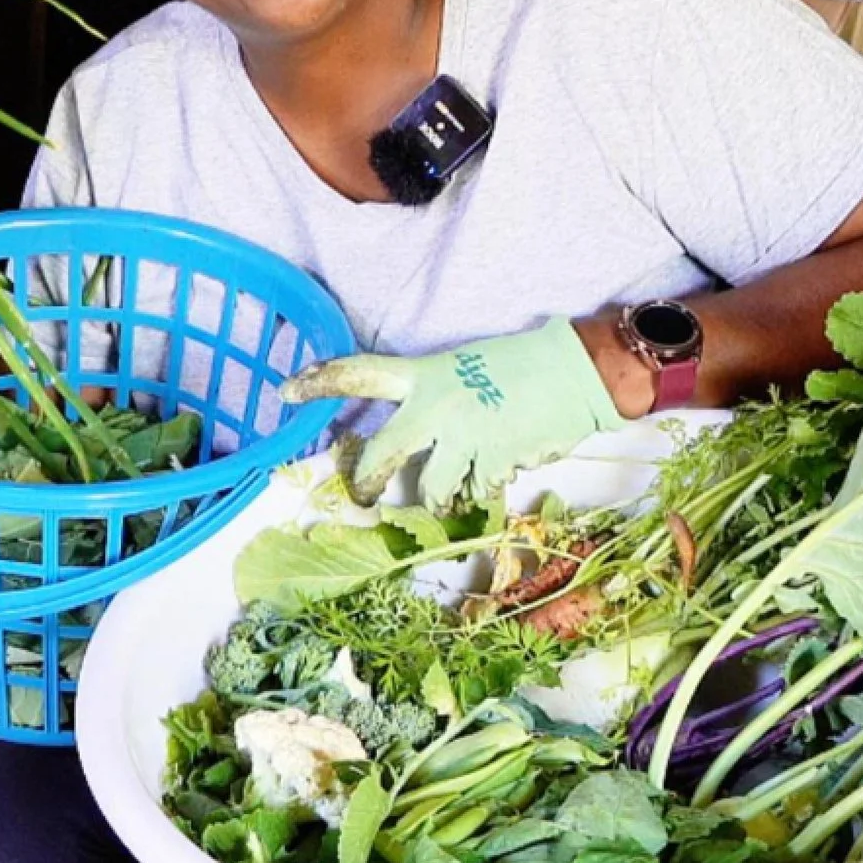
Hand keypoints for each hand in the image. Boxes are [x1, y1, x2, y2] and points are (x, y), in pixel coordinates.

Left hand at [281, 320, 624, 511]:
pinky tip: (503, 465)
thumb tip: (420, 440)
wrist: (575, 372)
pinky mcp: (492, 464)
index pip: (360, 374)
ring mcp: (463, 439)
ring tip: (461, 482)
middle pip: (382, 456)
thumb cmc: (521, 366)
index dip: (320, 381)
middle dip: (367, 482)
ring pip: (432, 490)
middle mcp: (435, 407)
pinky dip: (485, 489)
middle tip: (362, 495)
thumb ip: (433, 401)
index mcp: (424, 376)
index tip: (287, 390)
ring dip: (444, 496)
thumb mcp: (464, 369)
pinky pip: (475, 493)